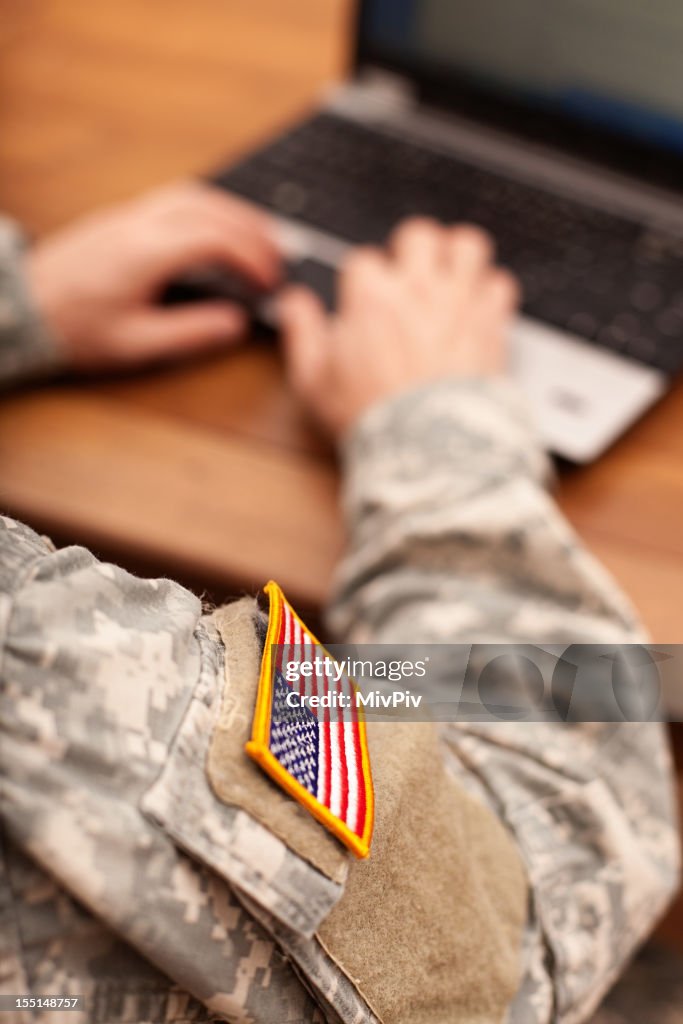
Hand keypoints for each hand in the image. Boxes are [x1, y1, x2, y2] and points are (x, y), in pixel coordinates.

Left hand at [25, 182, 280, 369]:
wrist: (22, 308)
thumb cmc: (73, 329)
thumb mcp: (135, 344)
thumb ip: (190, 332)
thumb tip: (235, 322)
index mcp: (143, 254)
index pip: (214, 239)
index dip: (251, 257)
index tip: (269, 281)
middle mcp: (137, 224)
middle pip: (209, 207)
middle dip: (252, 229)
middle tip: (278, 256)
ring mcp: (127, 216)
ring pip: (193, 195)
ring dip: (232, 212)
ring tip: (258, 238)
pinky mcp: (120, 218)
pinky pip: (175, 199)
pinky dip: (208, 209)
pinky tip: (218, 229)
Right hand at [279, 219, 518, 437]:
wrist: (428, 445)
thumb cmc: (373, 417)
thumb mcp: (314, 381)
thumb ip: (302, 334)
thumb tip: (294, 305)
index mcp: (371, 296)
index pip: (364, 260)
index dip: (363, 280)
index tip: (365, 300)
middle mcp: (417, 288)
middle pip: (418, 235)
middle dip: (412, 250)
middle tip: (411, 275)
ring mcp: (458, 301)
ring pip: (467, 244)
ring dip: (457, 256)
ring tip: (450, 276)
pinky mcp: (491, 322)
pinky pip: (500, 283)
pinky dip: (491, 291)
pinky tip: (479, 307)